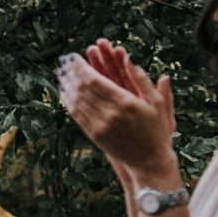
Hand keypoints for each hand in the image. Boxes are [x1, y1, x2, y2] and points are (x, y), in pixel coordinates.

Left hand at [59, 41, 178, 182]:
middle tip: (64, 61)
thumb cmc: (156, 129)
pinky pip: (77, 115)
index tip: (74, 56)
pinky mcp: (93, 135)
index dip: (81, 67)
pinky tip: (65, 92)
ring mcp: (99, 126)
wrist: (148, 160)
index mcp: (125, 103)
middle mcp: (110, 114)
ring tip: (61, 73)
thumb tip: (129, 58)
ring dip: (67, 85)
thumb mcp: (157, 103)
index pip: (95, 80)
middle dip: (71, 73)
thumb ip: (142, 80)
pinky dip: (68, 102)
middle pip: (82, 89)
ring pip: (76, 101)